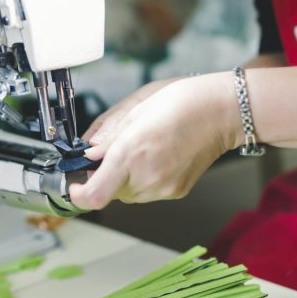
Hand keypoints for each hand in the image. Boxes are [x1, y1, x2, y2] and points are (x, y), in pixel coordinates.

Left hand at [70, 73, 236, 209]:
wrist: (220, 112)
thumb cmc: (182, 102)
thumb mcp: (136, 110)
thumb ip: (109, 137)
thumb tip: (89, 154)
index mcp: (130, 153)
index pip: (93, 195)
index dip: (78, 194)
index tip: (75, 184)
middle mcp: (145, 176)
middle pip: (109, 192)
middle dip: (105, 177)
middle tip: (114, 155)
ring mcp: (163, 187)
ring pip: (128, 194)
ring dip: (124, 179)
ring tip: (143, 151)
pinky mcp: (176, 191)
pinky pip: (148, 192)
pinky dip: (144, 179)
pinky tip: (158, 157)